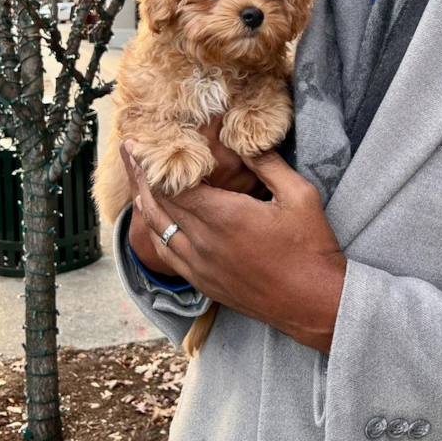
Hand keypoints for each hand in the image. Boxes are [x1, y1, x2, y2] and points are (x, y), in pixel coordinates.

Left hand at [128, 146, 347, 353]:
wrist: (312, 301)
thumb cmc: (310, 246)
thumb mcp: (299, 194)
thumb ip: (268, 163)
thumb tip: (245, 140)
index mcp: (224, 217)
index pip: (173, 185)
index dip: (154, 162)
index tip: (143, 142)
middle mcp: (203, 243)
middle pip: (158, 203)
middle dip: (142, 174)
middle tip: (129, 151)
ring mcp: (199, 266)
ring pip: (158, 229)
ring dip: (144, 200)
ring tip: (135, 178)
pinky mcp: (203, 282)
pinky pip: (166, 253)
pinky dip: (156, 230)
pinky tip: (155, 218)